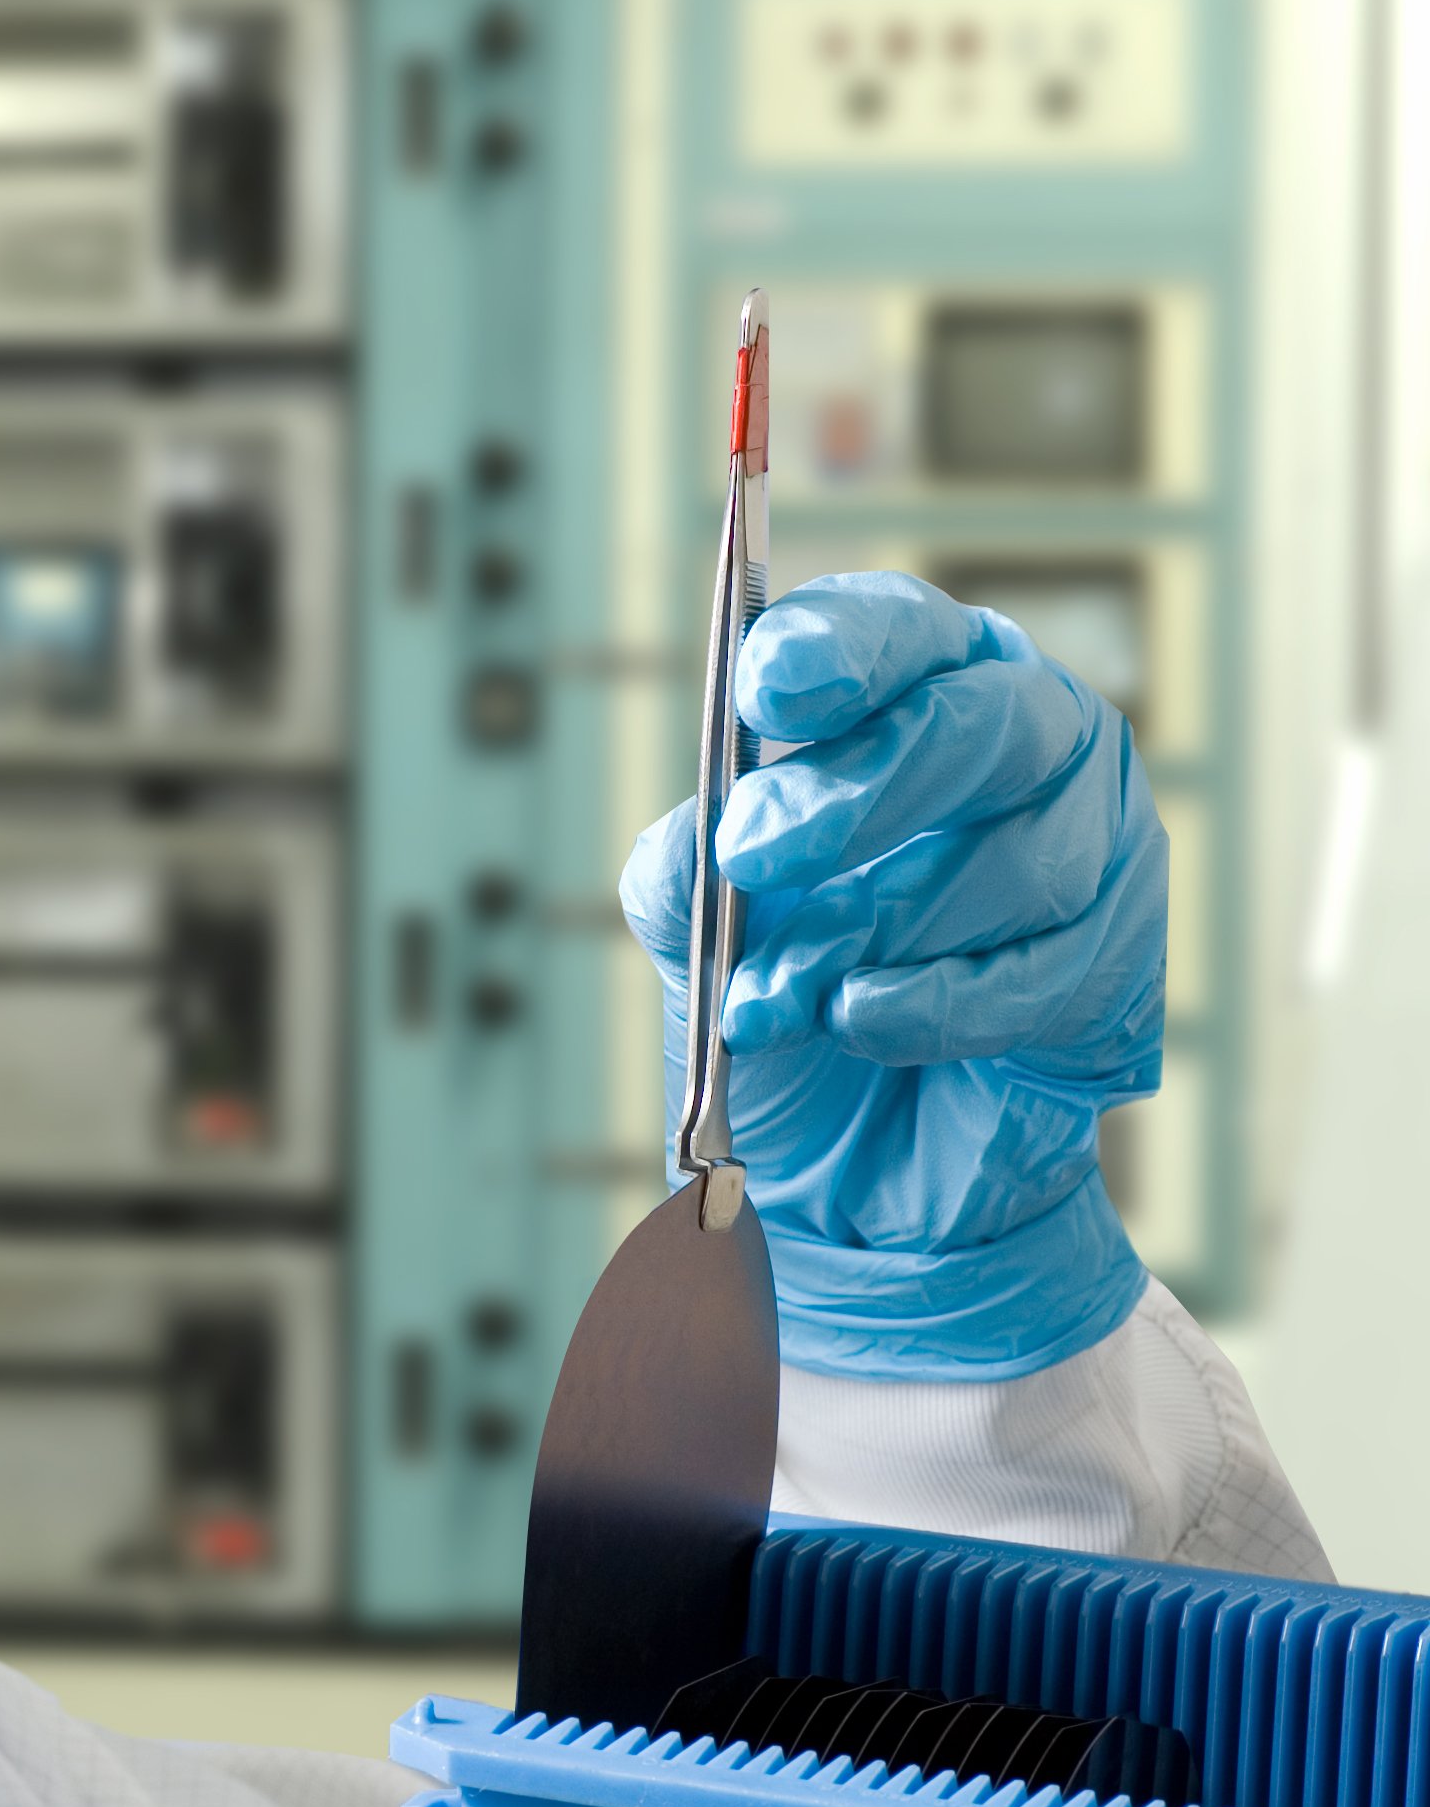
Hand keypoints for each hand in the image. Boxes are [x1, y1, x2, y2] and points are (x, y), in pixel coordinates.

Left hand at [619, 572, 1162, 1378]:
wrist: (844, 1175)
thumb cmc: (784, 1014)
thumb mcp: (703, 944)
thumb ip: (685, 880)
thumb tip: (699, 838)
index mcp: (907, 696)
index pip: (895, 632)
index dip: (841, 651)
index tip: (766, 693)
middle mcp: (1020, 745)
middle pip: (980, 721)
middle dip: (862, 791)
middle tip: (752, 853)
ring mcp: (1090, 847)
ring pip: (1020, 860)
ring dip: (877, 933)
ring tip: (783, 998)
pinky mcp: (1122, 963)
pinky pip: (1049, 972)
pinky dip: (938, 1007)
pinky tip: (864, 1024)